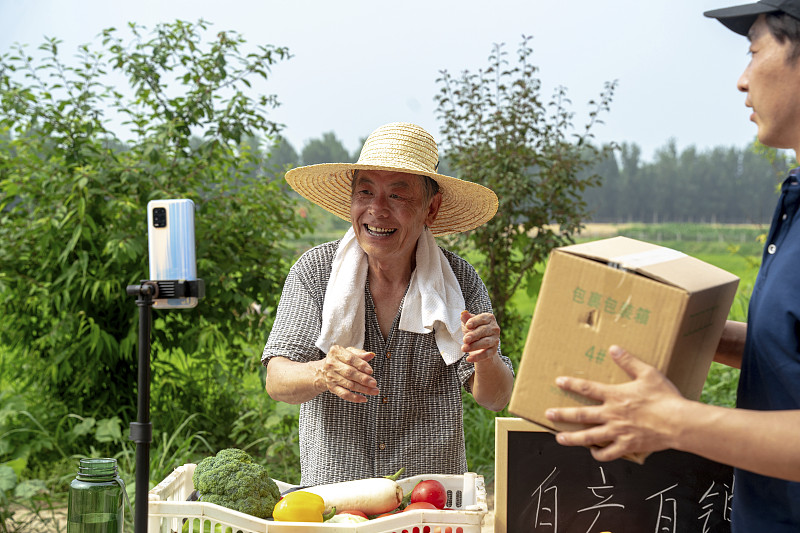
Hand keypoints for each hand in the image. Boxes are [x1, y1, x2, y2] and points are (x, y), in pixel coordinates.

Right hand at [318, 345, 379, 402]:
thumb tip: (371, 354)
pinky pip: (344, 394)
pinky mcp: (332, 387)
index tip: (370, 371)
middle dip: (363, 379)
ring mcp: (331, 377)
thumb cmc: (340, 359)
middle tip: (374, 383)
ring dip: (363, 389)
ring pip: (349, 384)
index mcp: (336, 352)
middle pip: (349, 373)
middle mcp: (331, 364)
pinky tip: (364, 398)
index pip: (350, 359)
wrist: (324, 369)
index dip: (361, 365)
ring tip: (374, 391)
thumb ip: (360, 354)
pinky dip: (354, 397)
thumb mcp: (349, 352)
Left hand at [460, 310, 500, 363]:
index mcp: (489, 318)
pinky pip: (486, 354)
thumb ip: (466, 319)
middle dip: (473, 335)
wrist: (479, 346)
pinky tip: (468, 359)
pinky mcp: (493, 351)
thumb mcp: (468, 324)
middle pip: (484, 331)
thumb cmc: (473, 331)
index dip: (475, 321)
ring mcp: (495, 340)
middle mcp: (494, 328)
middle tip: (465, 339)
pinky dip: (477, 357)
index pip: (482, 318)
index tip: (467, 325)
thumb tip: (463, 313)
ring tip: (463, 348)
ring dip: (474, 346)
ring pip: (485, 342)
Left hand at [544, 345, 685, 460]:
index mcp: (615, 396)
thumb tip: (613, 348)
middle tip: (548, 415)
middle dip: (562, 414)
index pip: (587, 388)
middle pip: (581, 415)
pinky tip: (593, 452)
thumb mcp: (648, 373)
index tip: (558, 382)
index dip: (571, 384)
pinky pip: (608, 454)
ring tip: (559, 439)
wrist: (679, 423)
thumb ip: (629, 361)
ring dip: (572, 438)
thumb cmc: (665, 397)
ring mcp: (618, 432)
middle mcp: (612, 415)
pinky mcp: (627, 446)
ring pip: (589, 437)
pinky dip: (598, 455)